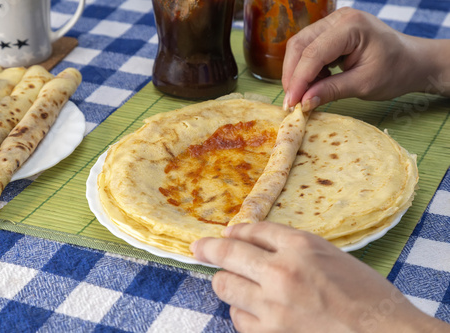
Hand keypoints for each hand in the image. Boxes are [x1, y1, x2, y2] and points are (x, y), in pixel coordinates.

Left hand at [191, 222, 447, 332]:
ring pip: (225, 286)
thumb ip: (296, 248)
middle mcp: (282, 271)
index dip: (237, 230)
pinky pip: (238, 318)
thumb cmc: (369, 298)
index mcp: (302, 246)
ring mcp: (273, 306)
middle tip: (199, 248)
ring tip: (232, 282)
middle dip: (209, 249)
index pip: (256, 230)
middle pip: (229, 254)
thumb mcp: (335, 258)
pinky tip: (255, 310)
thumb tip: (257, 242)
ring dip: (227, 282)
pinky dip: (242, 311)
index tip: (226, 233)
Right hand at [282, 7, 449, 109]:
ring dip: (297, 73)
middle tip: (291, 102)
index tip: (291, 104)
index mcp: (351, 27)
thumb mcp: (363, 85)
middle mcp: (338, 19)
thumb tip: (303, 102)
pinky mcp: (330, 32)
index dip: (298, 80)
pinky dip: (306, 69)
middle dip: (292, 75)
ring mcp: (333, 23)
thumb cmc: (395, 71)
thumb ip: (331, 91)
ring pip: (300, 46)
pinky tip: (315, 84)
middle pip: (300, 45)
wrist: (412, 61)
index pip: (313, 53)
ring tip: (303, 95)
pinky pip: (308, 48)